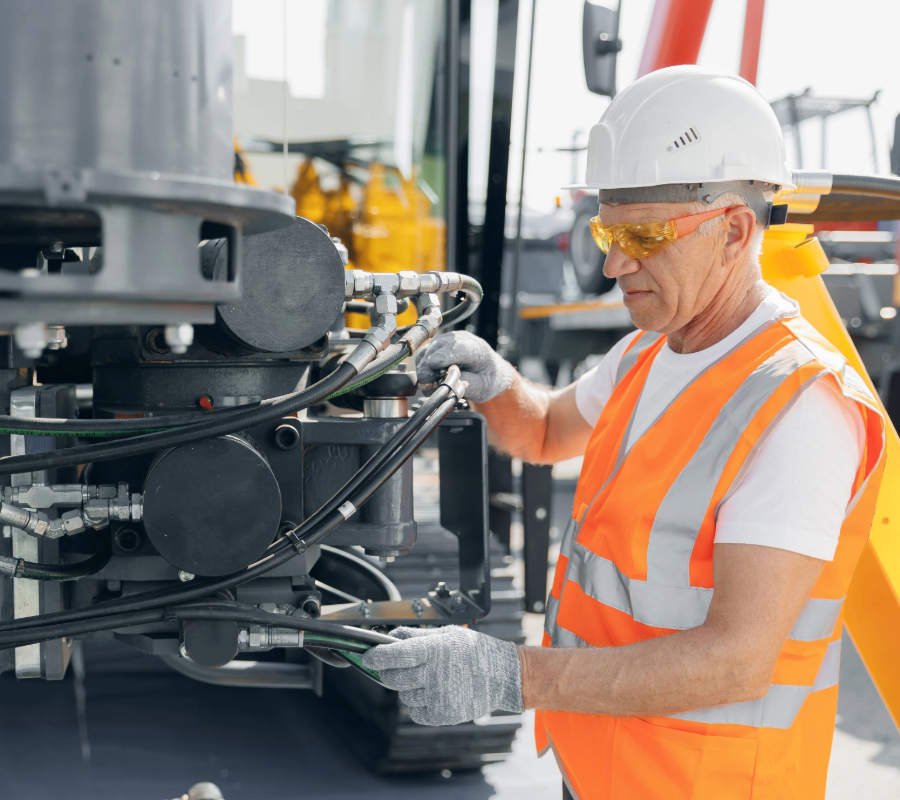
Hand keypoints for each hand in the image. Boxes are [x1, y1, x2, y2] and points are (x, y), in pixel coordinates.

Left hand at [362, 625, 523, 725]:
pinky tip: (432, 693)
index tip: (368, 657)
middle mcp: (434, 673)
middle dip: (388, 673)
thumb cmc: (475, 651)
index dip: (377, 656)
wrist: (503, 674)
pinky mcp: (443, 714)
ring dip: (408, 688)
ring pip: (404, 696)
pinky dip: (418, 705)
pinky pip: (416, 712)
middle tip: (394, 668)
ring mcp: (438, 696)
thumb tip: (392, 636)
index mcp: (434, 650)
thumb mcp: (448, 634)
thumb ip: (418, 635)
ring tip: (427, 679)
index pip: (395, 654)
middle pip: (394, 678)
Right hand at [415, 331, 514, 401]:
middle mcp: (461, 339)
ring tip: (434, 383)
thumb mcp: (482, 388)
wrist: (491, 371)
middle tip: (430, 384)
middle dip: (429, 367)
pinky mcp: (438, 344)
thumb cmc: (487, 379)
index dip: (444, 355)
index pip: (459, 348)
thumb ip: (466, 385)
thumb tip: (446, 383)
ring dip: (425, 368)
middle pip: (438, 348)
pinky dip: (424, 367)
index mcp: (477, 350)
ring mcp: (448, 340)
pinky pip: (424, 354)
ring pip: (428, 350)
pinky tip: (432, 377)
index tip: (433, 364)